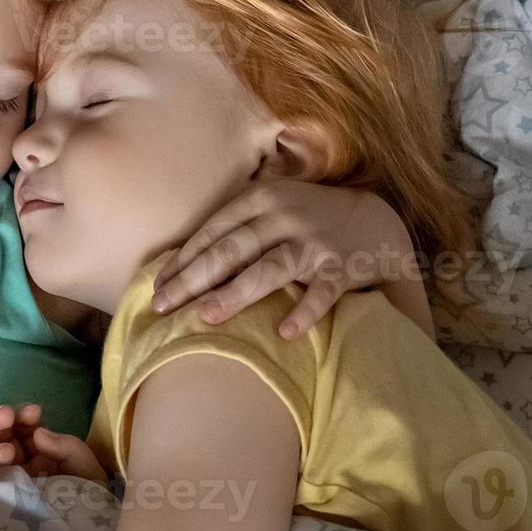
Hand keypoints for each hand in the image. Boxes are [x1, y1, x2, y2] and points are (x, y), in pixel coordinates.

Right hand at [0, 403, 108, 482]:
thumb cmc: (89, 501)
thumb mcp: (86, 468)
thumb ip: (67, 447)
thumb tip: (38, 433)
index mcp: (38, 453)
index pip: (23, 427)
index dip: (23, 415)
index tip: (34, 413)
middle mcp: (16, 466)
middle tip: (6, 417)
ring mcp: (3, 485)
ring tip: (7, 451)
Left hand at [150, 180, 415, 337]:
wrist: (375, 221)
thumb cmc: (305, 220)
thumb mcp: (269, 209)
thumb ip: (233, 228)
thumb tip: (178, 264)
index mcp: (260, 199)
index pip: (212, 231)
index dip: (182, 260)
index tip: (156, 287)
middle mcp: (284, 216)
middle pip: (231, 250)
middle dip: (193, 279)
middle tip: (164, 306)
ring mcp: (314, 241)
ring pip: (269, 268)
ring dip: (237, 292)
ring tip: (207, 315)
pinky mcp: (342, 266)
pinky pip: (321, 292)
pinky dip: (305, 311)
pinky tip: (286, 331)